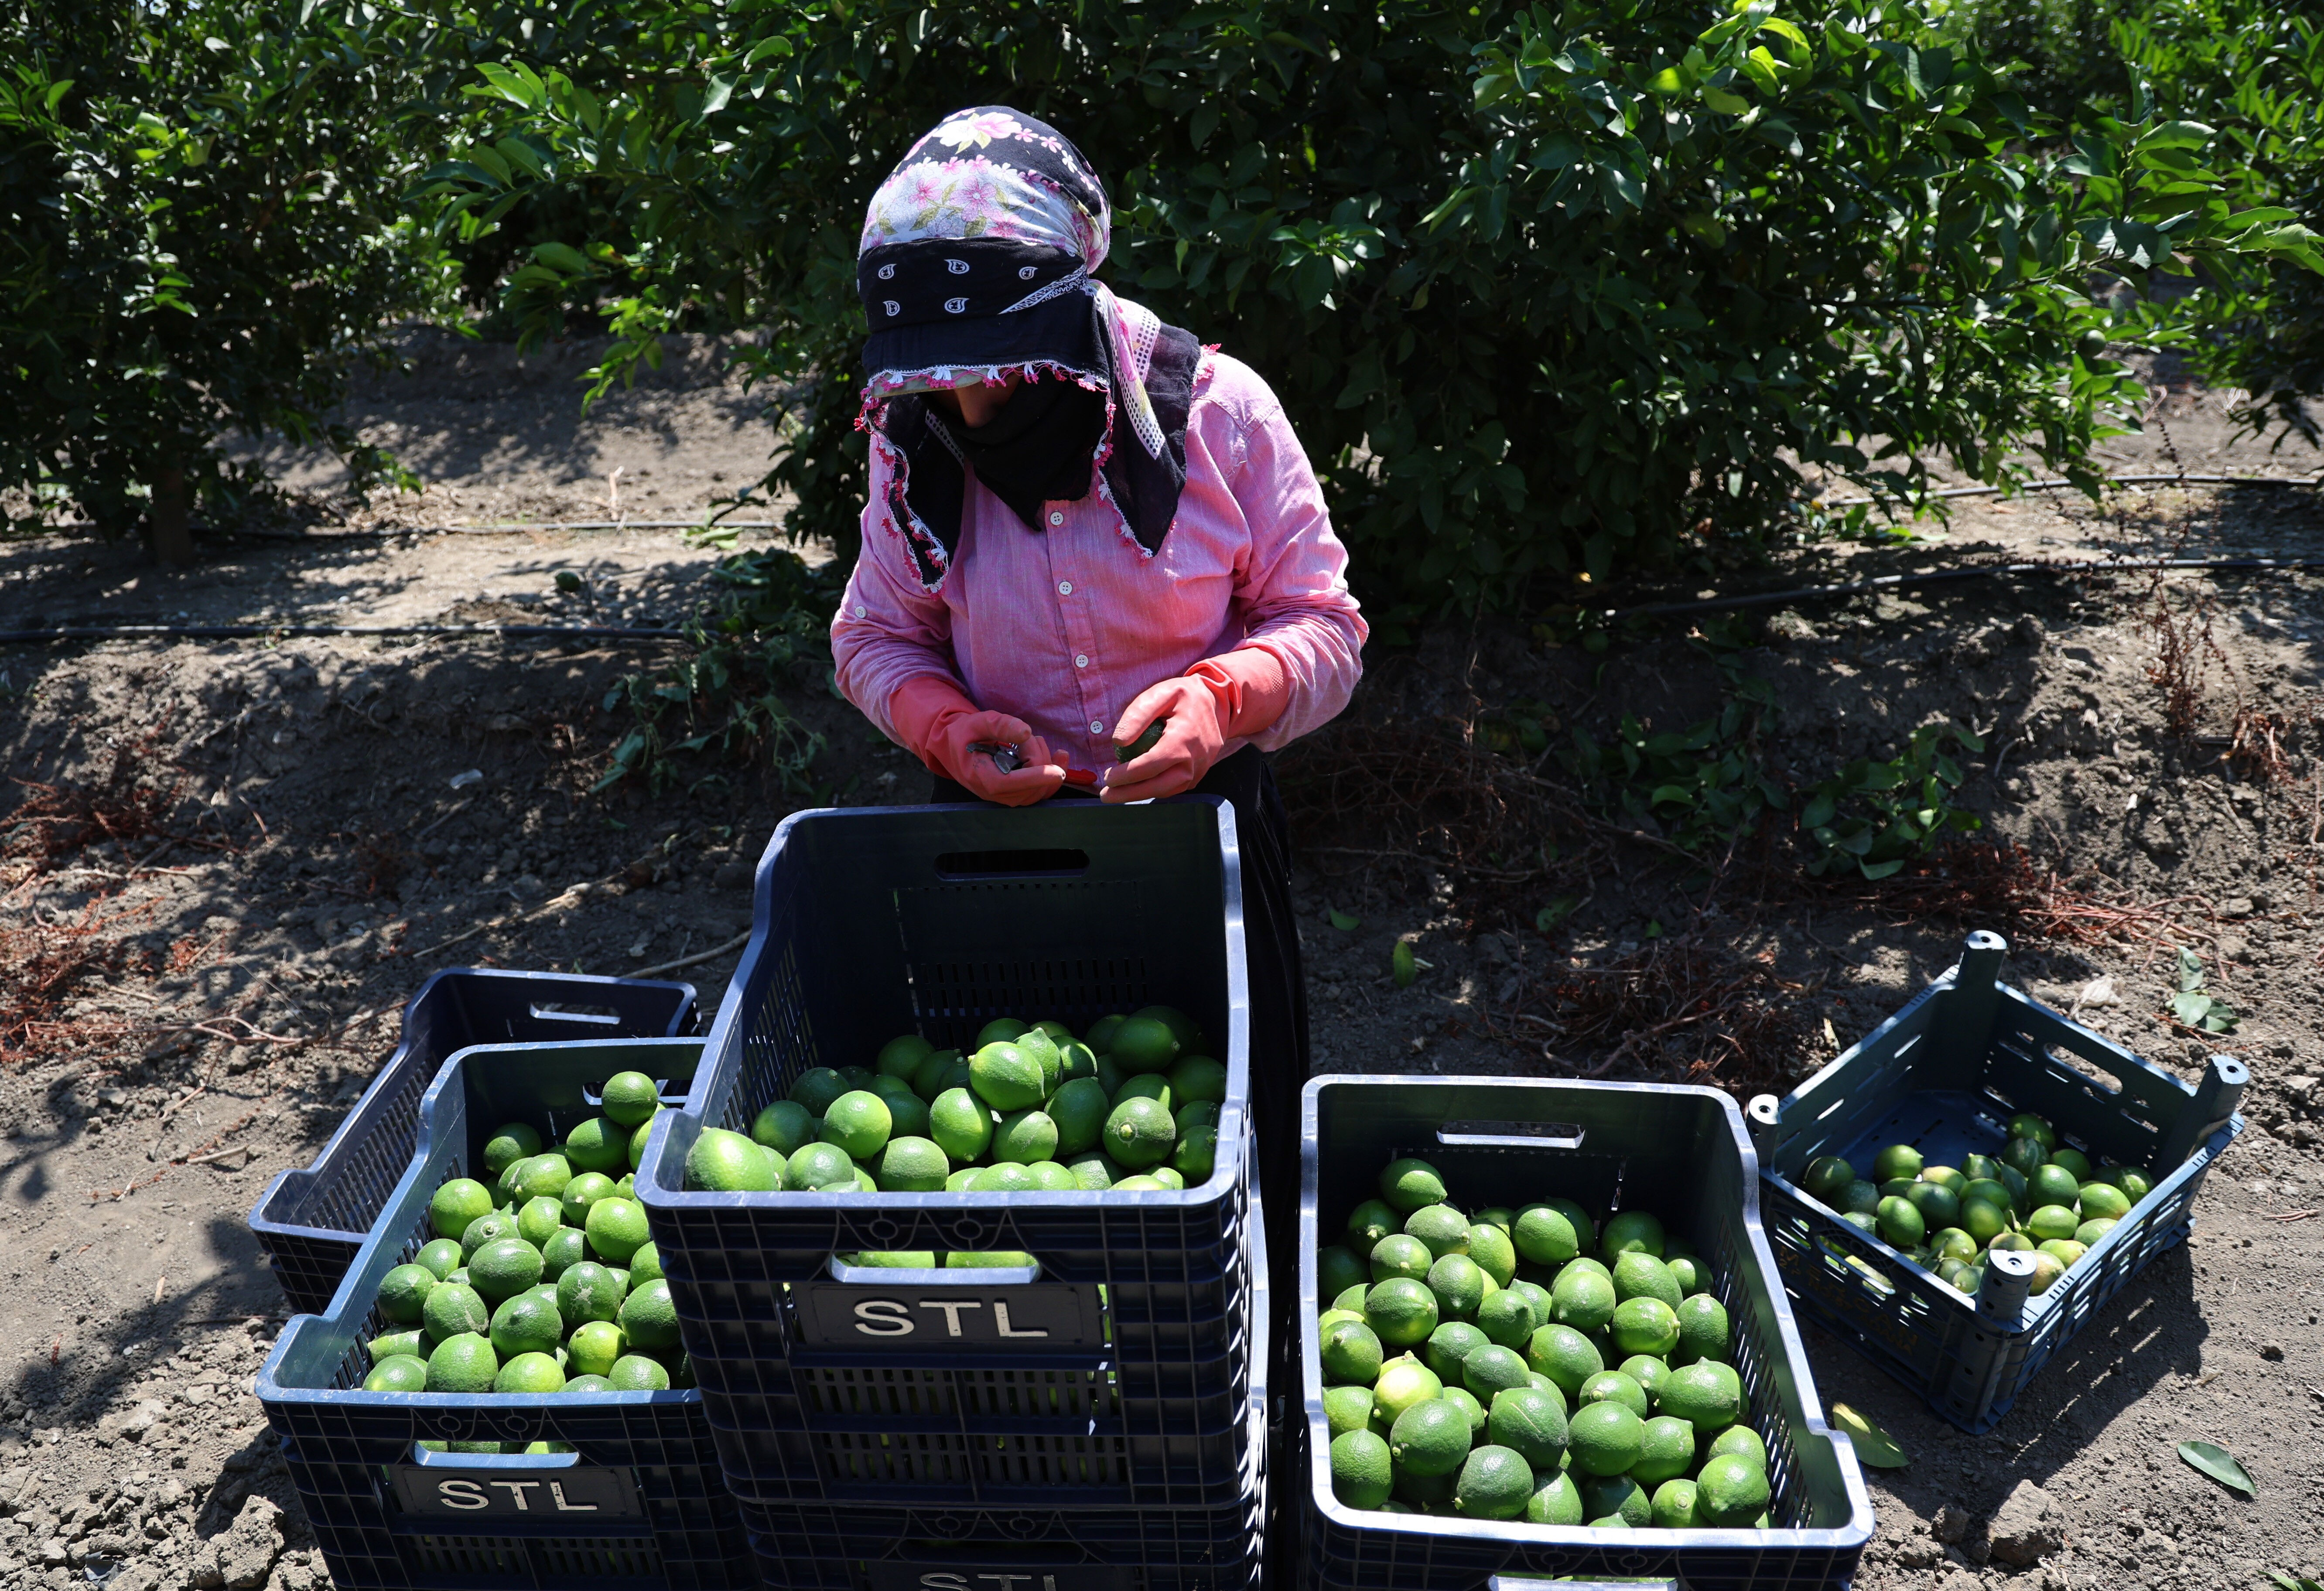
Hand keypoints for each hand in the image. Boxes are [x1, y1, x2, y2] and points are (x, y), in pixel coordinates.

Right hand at [943, 711, 1067, 804]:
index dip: (1035, 778)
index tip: (1057, 771)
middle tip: (1025, 736)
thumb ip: (1000, 725)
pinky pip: (1041, 792)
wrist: (957, 747)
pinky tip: (1061, 757)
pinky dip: (1054, 776)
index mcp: (981, 776)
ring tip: (1033, 741)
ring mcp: (1007, 797)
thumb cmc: (967, 734)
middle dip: (1038, 755)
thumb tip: (1026, 731)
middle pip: (1030, 785)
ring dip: (1045, 761)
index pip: (1010, 783)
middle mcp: (995, 794)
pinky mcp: (1017, 795)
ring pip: (1039, 790)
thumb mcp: (978, 722)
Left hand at [1101, 677, 1222, 803]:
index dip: (1127, 775)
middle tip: (1107, 795)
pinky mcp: (1200, 774)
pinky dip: (1156, 789)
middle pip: (1160, 785)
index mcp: (1185, 737)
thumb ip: (1137, 715)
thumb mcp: (1160, 693)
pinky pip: (1176, 787)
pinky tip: (1137, 787)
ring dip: (1141, 795)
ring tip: (1117, 793)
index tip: (1107, 777)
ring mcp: (1200, 769)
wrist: (1217, 702)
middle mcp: (1196, 758)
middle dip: (1130, 793)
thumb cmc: (1183, 696)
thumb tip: (1117, 742)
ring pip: (1168, 790)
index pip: (1151, 764)